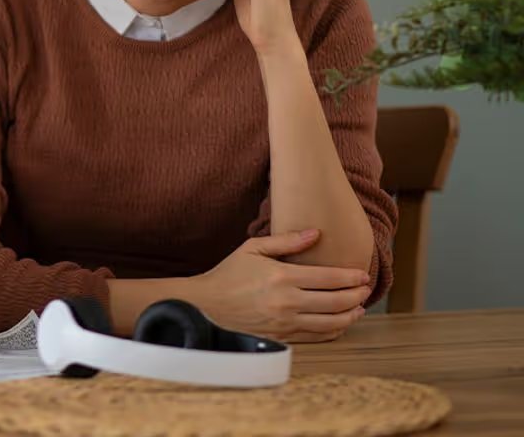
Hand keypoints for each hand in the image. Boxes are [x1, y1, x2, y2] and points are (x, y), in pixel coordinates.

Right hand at [189, 229, 369, 342]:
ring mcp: (285, 323)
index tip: (363, 274)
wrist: (206, 304)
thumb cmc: (228, 274)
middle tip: (365, 290)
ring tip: (358, 308)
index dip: (351, 277)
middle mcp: (287, 302)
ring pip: (330, 323)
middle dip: (356, 296)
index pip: (329, 278)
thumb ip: (286, 241)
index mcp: (282, 277)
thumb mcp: (252, 248)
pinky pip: (316, 337)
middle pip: (336, 302)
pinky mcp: (281, 337)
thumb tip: (316, 233)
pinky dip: (333, 331)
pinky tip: (339, 323)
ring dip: (350, 315)